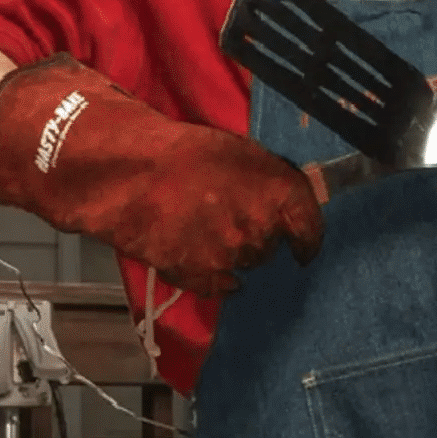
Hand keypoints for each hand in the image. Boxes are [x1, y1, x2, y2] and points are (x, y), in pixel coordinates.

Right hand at [0, 53, 323, 297]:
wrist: (126, 174)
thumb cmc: (179, 154)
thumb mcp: (236, 152)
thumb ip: (268, 179)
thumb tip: (296, 196)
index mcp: (275, 188)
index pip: (310, 224)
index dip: (309, 238)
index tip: (305, 246)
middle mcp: (260, 224)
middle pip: (270, 243)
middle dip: (256, 232)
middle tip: (226, 212)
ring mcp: (232, 254)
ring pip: (245, 263)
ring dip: (232, 249)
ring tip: (200, 224)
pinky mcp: (203, 276)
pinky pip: (222, 285)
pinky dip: (214, 275)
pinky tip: (193, 250)